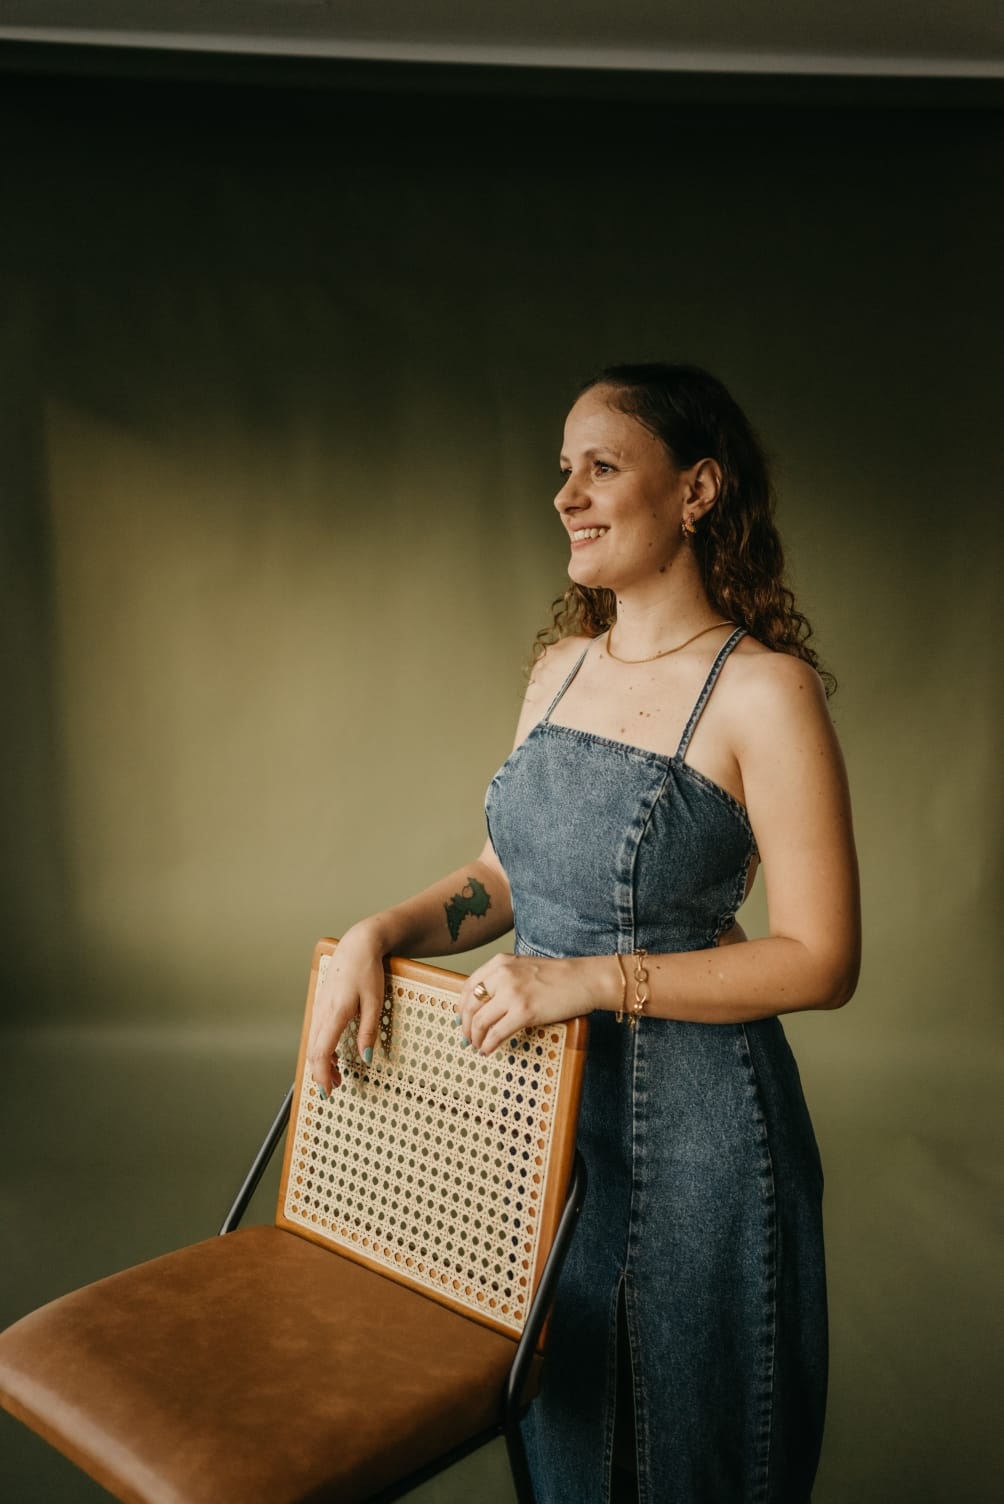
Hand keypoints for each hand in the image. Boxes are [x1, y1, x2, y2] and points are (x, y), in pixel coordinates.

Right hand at [306, 923, 387, 1091]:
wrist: (357, 946)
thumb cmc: (367, 971)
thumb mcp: (375, 1002)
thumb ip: (368, 1031)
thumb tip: (365, 1058)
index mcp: (335, 1012)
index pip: (321, 1051)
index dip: (321, 1074)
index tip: (327, 1091)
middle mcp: (322, 1011)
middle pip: (314, 1051)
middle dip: (320, 1073)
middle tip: (333, 1089)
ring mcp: (319, 1007)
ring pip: (313, 1042)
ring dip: (321, 1062)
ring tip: (335, 1076)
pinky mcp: (321, 1005)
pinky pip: (317, 1032)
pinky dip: (322, 1048)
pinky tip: (333, 1054)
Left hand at [457, 953, 608, 1056]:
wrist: (584, 979)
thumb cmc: (559, 976)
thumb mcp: (524, 967)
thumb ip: (504, 979)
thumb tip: (485, 1003)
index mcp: (500, 963)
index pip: (468, 986)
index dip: (461, 1006)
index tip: (461, 1019)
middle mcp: (502, 975)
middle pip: (470, 1005)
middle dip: (465, 1026)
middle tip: (467, 1038)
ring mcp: (512, 993)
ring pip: (480, 1021)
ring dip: (475, 1038)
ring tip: (478, 1046)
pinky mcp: (524, 1011)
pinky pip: (497, 1033)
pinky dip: (489, 1045)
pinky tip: (489, 1050)